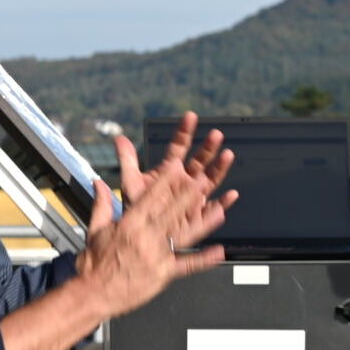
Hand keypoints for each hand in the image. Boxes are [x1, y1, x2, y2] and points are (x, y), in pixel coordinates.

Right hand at [74, 134, 238, 318]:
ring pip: (184, 236)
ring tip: (220, 211)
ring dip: (203, 223)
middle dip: (188, 196)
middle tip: (203, 180)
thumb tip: (98, 182)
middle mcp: (145, 238)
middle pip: (171, 213)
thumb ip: (102, 204)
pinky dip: (204, 260)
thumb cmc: (93, 263)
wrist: (92, 294)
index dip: (165, 182)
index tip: (177, 167)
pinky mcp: (163, 275)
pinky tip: (219, 252)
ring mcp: (156, 256)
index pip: (150, 198)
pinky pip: (187, 265)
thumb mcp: (95, 229)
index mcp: (129, 225)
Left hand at [114, 114, 232, 207]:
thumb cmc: (137, 207)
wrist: (140, 232)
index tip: (191, 117)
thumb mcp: (131, 182)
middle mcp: (185, 180)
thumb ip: (127, 160)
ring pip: (210, 179)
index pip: (180, 146)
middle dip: (208, 147)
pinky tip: (231, 195)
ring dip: (219, 168)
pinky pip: (213, 209)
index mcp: (170, 169)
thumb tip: (118, 138)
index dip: (185, 131)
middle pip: (200, 160)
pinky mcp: (199, 214)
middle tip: (215, 134)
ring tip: (227, 155)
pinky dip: (223, 204)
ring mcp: (194, 196)